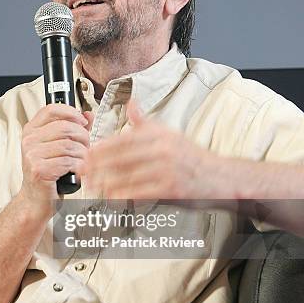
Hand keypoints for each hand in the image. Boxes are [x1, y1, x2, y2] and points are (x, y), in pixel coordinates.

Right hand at [20, 104, 92, 207]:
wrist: (35, 199)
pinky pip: (68, 162)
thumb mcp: (58, 147)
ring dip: (82, 154)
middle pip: (65, 127)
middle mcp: (29, 141)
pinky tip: (77, 170)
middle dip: (82, 137)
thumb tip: (88, 115)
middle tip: (86, 147)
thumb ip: (73, 129)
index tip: (82, 121)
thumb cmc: (48, 173)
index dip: (71, 112)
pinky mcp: (39, 170)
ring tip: (82, 161)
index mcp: (31, 131)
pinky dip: (78, 166)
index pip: (51, 109)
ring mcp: (32, 155)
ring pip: (69, 146)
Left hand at [82, 100, 223, 201]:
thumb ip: (145, 122)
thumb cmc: (192, 158)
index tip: (86, 155)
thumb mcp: (170, 134)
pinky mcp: (171, 189)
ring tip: (93, 187)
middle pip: (121, 158)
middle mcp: (163, 149)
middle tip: (82, 172)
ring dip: (106, 184)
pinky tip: (112, 198)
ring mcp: (168, 169)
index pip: (123, 140)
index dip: (101, 149)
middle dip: (98, 166)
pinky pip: (140, 193)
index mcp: (160, 134)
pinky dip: (123, 197)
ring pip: (128, 177)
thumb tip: (130, 103)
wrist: (221, 178)